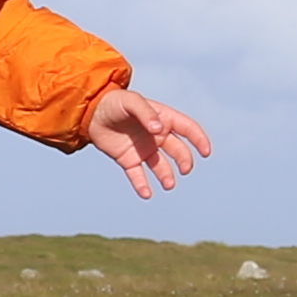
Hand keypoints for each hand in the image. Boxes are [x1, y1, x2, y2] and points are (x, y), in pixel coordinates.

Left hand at [85, 85, 212, 202]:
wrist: (90, 113)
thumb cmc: (114, 102)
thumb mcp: (131, 101)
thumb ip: (146, 113)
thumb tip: (159, 130)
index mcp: (163, 119)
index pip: (188, 129)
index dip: (199, 139)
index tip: (206, 152)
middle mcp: (157, 136)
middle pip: (178, 151)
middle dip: (185, 161)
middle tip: (185, 170)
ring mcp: (144, 149)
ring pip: (161, 166)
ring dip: (167, 176)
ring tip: (169, 185)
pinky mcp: (129, 160)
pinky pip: (138, 175)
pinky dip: (143, 185)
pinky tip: (146, 194)